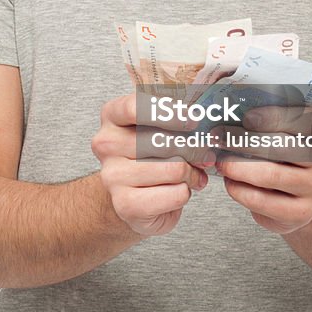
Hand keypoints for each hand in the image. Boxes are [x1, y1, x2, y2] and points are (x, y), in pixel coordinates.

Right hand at [92, 91, 213, 237]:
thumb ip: (177, 114)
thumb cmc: (150, 154)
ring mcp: (113, 176)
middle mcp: (106, 145)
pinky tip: (179, 191)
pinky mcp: (126, 204)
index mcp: (112, 116)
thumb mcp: (158, 126)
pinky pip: (175, 194)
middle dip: (194, 149)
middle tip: (205, 155)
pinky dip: (185, 193)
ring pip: (174, 169)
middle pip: (163, 141)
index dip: (169, 112)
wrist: (133, 196)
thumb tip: (204, 112)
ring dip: (192, 173)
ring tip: (192, 175)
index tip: (193, 119)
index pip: (136, 107)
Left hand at [214, 103, 311, 234]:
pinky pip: (263, 201)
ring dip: (238, 168)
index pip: (301, 119)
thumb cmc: (283, 152)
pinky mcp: (302, 212)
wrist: (299, 191)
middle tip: (219, 138)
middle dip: (243, 142)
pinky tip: (231, 184)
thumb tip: (231, 112)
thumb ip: (264, 118)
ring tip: (221, 163)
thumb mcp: (281, 129)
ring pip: (271, 175)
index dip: (272, 118)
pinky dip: (240, 191)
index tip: (246, 117)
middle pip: (281, 147)